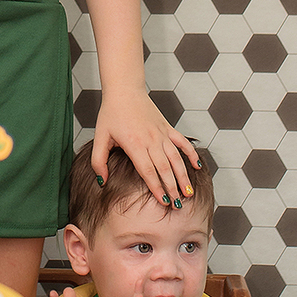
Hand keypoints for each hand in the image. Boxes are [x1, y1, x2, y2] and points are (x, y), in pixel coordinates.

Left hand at [91, 90, 198, 207]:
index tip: (163, 202)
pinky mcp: (168, 128)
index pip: (148, 171)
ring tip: (188, 193)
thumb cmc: (111, 114)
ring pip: (176, 158)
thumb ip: (98, 161)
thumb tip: (102, 181)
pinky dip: (191, 154)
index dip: (156, 187)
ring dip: (183, 176)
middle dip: (172, 188)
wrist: (124, 90)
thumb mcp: (100, 137)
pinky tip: (197, 166)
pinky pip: (183, 142)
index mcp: (134, 144)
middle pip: (164, 168)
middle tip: (177, 205)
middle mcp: (151, 140)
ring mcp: (162, 134)